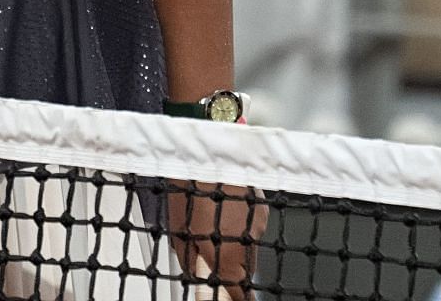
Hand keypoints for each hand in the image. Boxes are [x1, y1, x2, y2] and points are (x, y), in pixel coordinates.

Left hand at [168, 183, 267, 299]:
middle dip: (231, 267)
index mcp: (227, 255)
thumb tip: (195, 274)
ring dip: (234, 241)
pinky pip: (252, 225)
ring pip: (249, 245)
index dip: (235, 298)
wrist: (206, 154)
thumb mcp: (178, 232)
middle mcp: (248, 243)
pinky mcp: (262, 208)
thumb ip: (190, 260)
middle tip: (212, 254)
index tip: (231, 299)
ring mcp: (259, 224)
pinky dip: (240, 222)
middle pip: (245, 269)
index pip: (238, 291)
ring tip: (212, 221)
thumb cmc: (187, 188)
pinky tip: (223, 207)